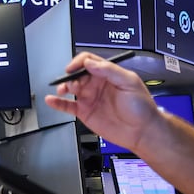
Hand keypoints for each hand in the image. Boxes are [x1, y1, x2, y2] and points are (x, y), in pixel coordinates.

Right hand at [44, 52, 158, 153]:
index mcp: (107, 74)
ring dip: (63, 86)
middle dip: (71, 76)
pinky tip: (51, 100)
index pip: (88, 61)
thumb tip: (90, 63)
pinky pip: (67, 106)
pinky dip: (57, 103)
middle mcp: (97, 84)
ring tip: (63, 90)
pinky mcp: (85, 112)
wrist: (142, 131)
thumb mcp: (130, 82)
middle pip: (76, 74)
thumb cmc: (142, 107)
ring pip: (70, 88)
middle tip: (72, 82)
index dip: (79, 62)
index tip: (74, 68)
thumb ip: (110, 70)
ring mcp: (90, 98)